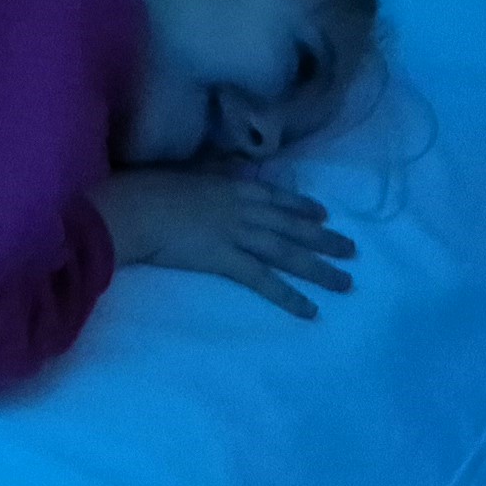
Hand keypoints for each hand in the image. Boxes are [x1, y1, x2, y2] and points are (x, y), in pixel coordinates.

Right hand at [89, 168, 355, 317]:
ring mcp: (238, 234)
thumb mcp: (182, 175)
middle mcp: (243, 208)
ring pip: (288, 252)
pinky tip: (309, 310)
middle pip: (291, 226)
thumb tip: (210, 177)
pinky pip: (263, 280)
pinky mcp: (227, 260)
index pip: (275, 197)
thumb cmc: (145, 189)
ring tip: (345, 282)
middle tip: (351, 250)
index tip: (323, 214)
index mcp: (231, 186)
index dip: (301, 206)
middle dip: (324, 238)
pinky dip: (288, 296)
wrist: (134, 208)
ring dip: (319, 268)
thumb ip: (203, 177)